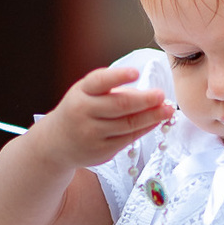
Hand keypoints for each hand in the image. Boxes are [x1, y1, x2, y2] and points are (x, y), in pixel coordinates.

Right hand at [34, 66, 172, 169]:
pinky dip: (144, 129)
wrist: (56, 143)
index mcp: (81, 92)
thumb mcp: (85, 94)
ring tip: (167, 109)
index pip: (99, 81)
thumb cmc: (78, 111)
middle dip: (144, 100)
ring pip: (127, 125)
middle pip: (119, 106)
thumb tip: (148, 95)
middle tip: (162, 95)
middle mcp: (84, 112)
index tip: (135, 73)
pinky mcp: (101, 151)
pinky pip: (127, 139)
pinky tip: (155, 122)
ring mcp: (92, 134)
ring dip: (151, 117)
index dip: (118, 77)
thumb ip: (110, 90)